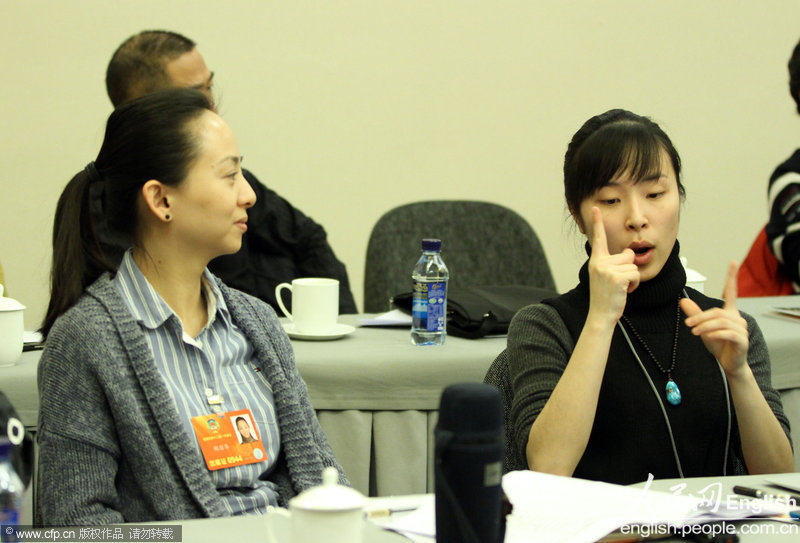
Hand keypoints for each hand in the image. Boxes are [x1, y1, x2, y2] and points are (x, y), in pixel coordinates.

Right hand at [586, 207, 639, 325]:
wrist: (601, 314)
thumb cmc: (606, 296)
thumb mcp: (605, 275)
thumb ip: (613, 262)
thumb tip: (629, 253)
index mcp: (596, 260)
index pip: (598, 238)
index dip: (597, 222)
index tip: (595, 208)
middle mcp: (599, 262)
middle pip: (628, 254)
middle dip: (629, 268)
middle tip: (618, 282)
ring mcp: (607, 270)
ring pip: (634, 265)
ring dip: (632, 278)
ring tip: (620, 288)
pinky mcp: (616, 277)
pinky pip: (636, 274)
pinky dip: (634, 284)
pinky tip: (624, 291)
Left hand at [680, 261, 748, 376]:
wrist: (729, 364)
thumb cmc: (719, 344)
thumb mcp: (703, 328)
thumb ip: (695, 314)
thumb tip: (682, 301)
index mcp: (730, 312)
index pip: (731, 292)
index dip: (732, 277)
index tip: (733, 262)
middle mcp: (738, 318)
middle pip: (717, 312)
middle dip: (700, 317)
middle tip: (688, 324)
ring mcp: (742, 329)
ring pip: (721, 322)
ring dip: (705, 326)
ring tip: (694, 332)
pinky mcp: (742, 340)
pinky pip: (728, 333)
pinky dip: (715, 334)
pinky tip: (707, 337)